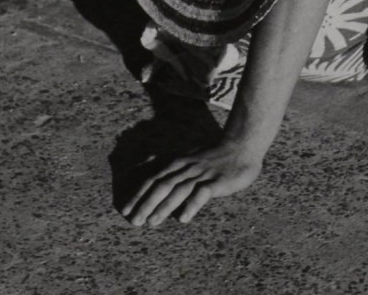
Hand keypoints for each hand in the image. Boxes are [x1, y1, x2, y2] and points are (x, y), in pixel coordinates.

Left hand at [121, 142, 262, 226]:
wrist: (242, 145)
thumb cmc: (213, 152)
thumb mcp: (188, 153)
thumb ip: (170, 160)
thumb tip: (147, 161)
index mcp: (179, 162)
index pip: (154, 178)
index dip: (139, 193)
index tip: (125, 210)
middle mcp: (187, 167)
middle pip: (163, 185)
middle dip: (147, 203)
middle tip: (135, 221)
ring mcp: (202, 174)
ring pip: (179, 190)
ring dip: (164, 206)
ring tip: (152, 222)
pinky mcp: (217, 181)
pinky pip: (202, 194)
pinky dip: (192, 205)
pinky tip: (184, 219)